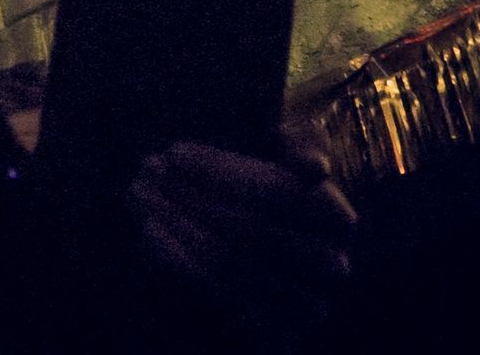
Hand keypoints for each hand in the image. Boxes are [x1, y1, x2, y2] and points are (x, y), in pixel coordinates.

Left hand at [131, 140, 355, 336]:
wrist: (279, 262)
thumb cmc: (276, 192)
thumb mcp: (295, 155)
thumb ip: (305, 144)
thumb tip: (315, 169)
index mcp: (340, 218)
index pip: (276, 191)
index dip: (221, 170)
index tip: (174, 150)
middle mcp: (331, 268)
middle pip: (249, 229)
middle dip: (192, 196)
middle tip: (147, 170)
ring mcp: (304, 307)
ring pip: (230, 262)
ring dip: (179, 225)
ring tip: (140, 196)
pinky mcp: (276, 335)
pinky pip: (218, 297)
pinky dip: (180, 262)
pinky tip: (150, 232)